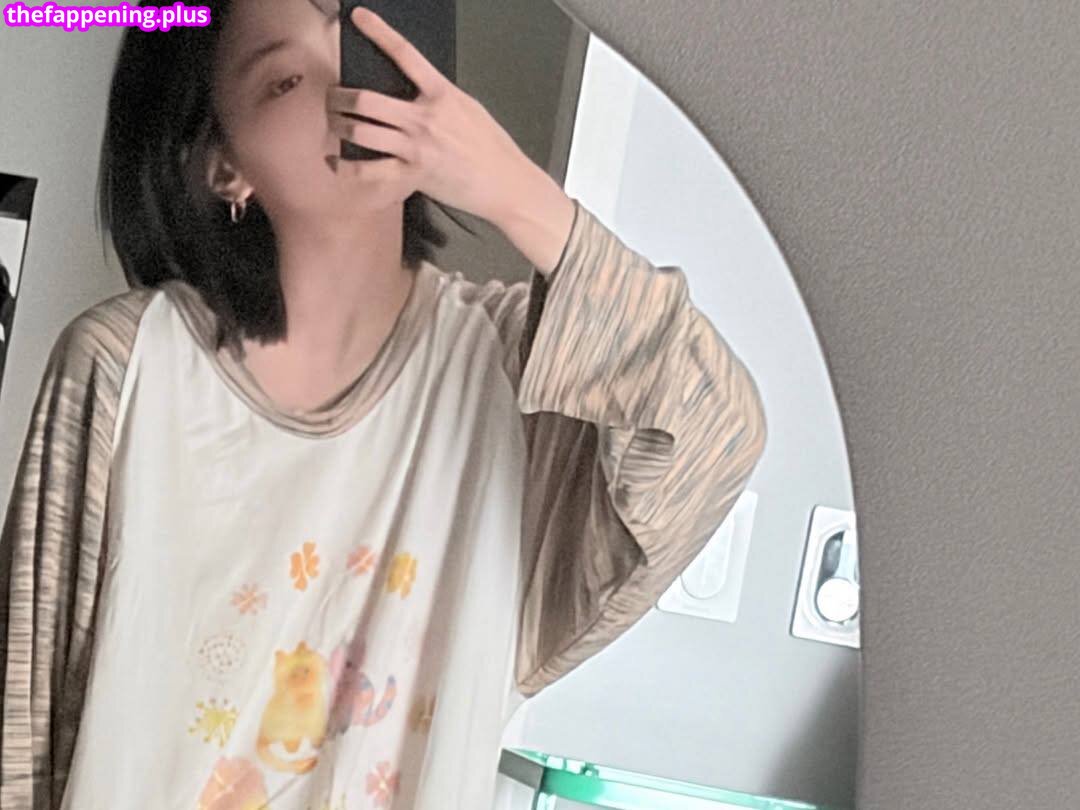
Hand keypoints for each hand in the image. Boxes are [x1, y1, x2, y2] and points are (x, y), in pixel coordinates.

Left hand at [326, 6, 534, 226]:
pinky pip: (370, 170)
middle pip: (367, 99)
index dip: (378, 31)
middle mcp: (425, 118)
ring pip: (362, 132)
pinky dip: (347, 167)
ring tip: (334, 124)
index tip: (358, 17)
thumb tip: (417, 89)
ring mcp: (417, 147)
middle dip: (340, 97)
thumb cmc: (490, 147)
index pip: (405, 54)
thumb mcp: (469, 109)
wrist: (505, 183)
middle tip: (332, 96)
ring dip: (339, 126)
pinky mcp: (413, 175)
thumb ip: (440, 98)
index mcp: (442, 94)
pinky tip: (336, 162)